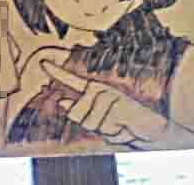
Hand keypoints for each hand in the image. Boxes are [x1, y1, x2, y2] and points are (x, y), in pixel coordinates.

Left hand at [41, 60, 166, 144]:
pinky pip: (103, 124)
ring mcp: (106, 94)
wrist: (151, 129)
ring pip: (88, 121)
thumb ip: (80, 110)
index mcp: (93, 91)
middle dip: (89, 126)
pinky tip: (123, 124)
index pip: (71, 80)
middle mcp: (98, 89)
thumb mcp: (99, 120)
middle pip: (75, 114)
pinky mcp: (115, 101)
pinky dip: (113, 130)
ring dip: (103, 129)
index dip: (55, 71)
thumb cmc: (123, 125)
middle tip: (108, 124)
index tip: (43, 63)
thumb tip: (61, 101)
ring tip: (117, 124)